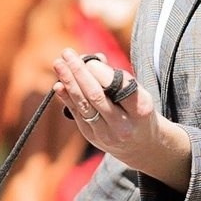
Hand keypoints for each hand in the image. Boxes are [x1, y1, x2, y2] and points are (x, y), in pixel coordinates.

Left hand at [51, 50, 187, 185]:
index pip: (119, 87)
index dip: (101, 72)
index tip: (91, 60)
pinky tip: (59, 85)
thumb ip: (118, 77)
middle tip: (67, 54)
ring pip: (83, 104)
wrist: (142, 146)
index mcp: (141, 110)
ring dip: (68, 82)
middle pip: (96, 96)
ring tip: (58, 64)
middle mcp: (123, 125)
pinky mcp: (92, 137)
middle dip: (79, 72)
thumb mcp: (139, 93)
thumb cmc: (138, 110)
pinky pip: (77, 113)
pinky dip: (66, 97)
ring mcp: (106, 134)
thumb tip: (90, 61)